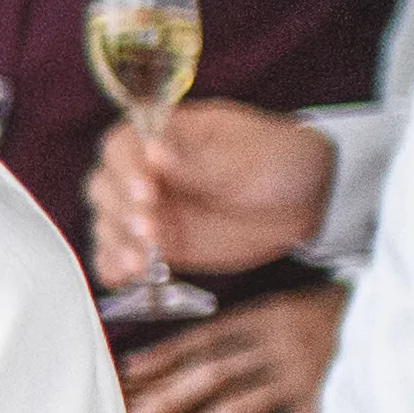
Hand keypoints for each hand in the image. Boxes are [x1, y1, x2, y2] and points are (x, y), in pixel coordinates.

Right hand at [83, 95, 331, 295]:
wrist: (308, 200)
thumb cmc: (278, 161)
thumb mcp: (247, 159)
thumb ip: (200, 162)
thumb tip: (153, 152)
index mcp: (166, 135)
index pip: (122, 145)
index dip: (126, 168)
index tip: (148, 191)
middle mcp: (148, 171)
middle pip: (105, 187)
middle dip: (120, 212)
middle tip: (150, 231)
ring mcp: (151, 210)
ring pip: (108, 224)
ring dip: (117, 244)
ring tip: (141, 263)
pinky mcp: (160, 244)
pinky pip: (122, 255)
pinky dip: (116, 267)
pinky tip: (124, 277)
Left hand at [117, 278, 343, 412]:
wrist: (406, 313)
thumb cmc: (340, 316)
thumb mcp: (292, 310)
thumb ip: (251, 333)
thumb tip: (196, 358)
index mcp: (266, 319)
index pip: (203, 341)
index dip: (163, 359)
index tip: (127, 375)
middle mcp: (278, 346)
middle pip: (211, 375)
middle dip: (167, 401)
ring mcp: (304, 376)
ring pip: (240, 408)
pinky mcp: (333, 402)